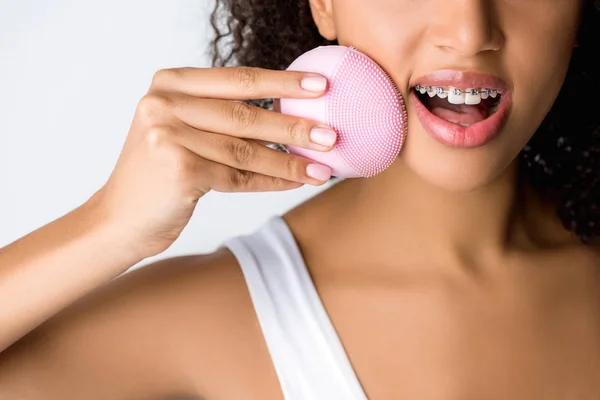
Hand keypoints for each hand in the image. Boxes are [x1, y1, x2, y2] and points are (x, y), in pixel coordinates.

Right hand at [92, 66, 336, 257]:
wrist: (120, 219)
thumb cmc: (159, 174)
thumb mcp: (180, 129)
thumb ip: (219, 114)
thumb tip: (289, 112)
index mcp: (169, 83)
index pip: (237, 79)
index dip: (282, 81)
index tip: (321, 86)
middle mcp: (164, 103)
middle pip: (245, 114)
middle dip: (294, 124)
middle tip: (332, 133)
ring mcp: (167, 134)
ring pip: (245, 149)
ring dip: (290, 160)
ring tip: (323, 166)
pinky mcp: (178, 168)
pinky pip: (238, 176)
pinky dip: (271, 181)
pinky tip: (296, 183)